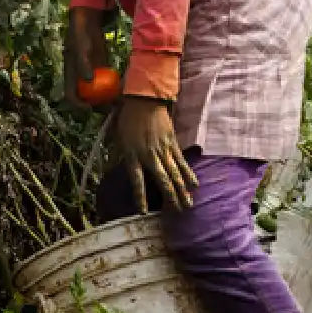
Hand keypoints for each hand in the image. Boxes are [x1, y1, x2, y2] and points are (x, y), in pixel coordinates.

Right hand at [64, 7, 113, 109]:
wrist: (88, 24)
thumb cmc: (80, 36)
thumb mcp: (80, 49)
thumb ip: (83, 64)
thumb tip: (89, 79)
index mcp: (71, 75)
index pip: (71, 95)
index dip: (78, 104)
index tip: (89, 108)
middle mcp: (80, 77)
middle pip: (86, 97)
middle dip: (96, 105)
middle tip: (108, 109)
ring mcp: (91, 73)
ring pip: (98, 91)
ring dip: (106, 98)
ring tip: (118, 103)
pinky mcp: (101, 68)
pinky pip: (106, 82)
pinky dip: (112, 87)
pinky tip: (121, 91)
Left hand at [116, 96, 197, 211]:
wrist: (145, 100)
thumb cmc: (129, 119)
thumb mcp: (119, 139)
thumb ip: (121, 155)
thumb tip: (117, 169)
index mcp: (133, 155)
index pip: (137, 180)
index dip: (141, 196)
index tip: (144, 212)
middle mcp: (149, 155)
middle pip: (162, 180)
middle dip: (171, 197)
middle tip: (178, 212)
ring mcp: (163, 150)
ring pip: (175, 173)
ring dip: (182, 190)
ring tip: (189, 203)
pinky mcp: (173, 143)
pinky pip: (181, 161)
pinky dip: (188, 173)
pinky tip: (194, 184)